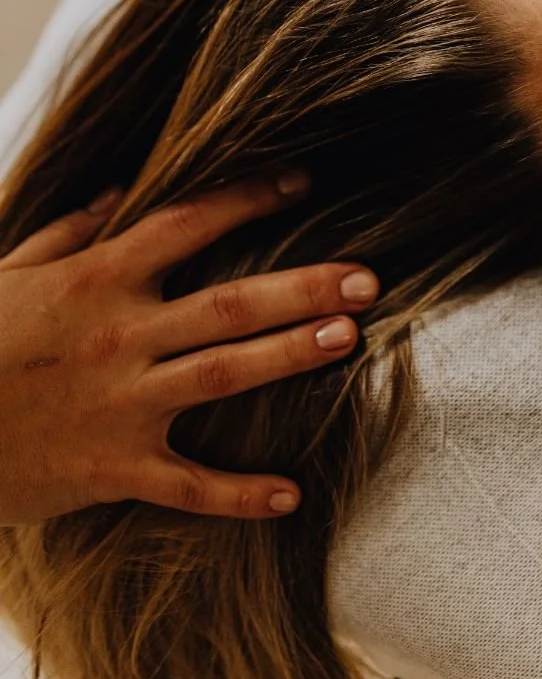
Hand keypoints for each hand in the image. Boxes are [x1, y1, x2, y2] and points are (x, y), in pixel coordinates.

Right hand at [0, 173, 377, 524]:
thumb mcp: (9, 273)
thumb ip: (69, 232)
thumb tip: (118, 190)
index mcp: (97, 279)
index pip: (187, 224)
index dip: (248, 198)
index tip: (304, 182)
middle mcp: (119, 335)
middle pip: (228, 302)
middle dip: (302, 286)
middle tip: (369, 276)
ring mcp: (118, 403)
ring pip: (221, 375)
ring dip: (290, 356)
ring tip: (351, 338)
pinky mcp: (110, 467)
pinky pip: (185, 484)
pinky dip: (237, 494)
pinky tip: (291, 495)